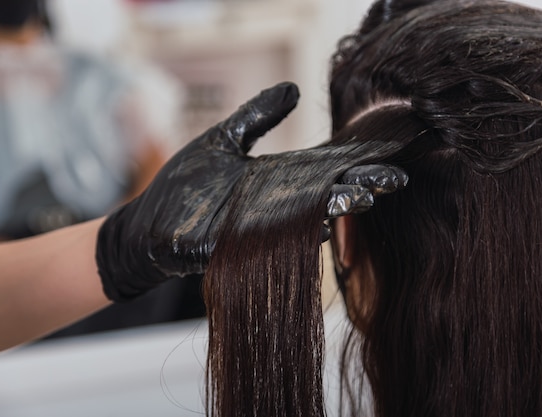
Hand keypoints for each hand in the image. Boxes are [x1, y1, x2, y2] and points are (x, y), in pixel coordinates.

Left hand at [96, 82, 407, 301]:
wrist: (148, 224)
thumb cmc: (183, 184)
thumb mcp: (224, 139)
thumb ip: (258, 116)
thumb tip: (293, 88)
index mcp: (279, 179)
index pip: (325, 169)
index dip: (355, 163)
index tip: (386, 153)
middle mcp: (279, 203)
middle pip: (327, 193)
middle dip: (361, 187)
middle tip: (393, 179)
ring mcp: (264, 226)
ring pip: (310, 218)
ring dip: (338, 210)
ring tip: (365, 197)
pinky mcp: (244, 245)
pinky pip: (279, 240)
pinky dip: (302, 234)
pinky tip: (324, 223)